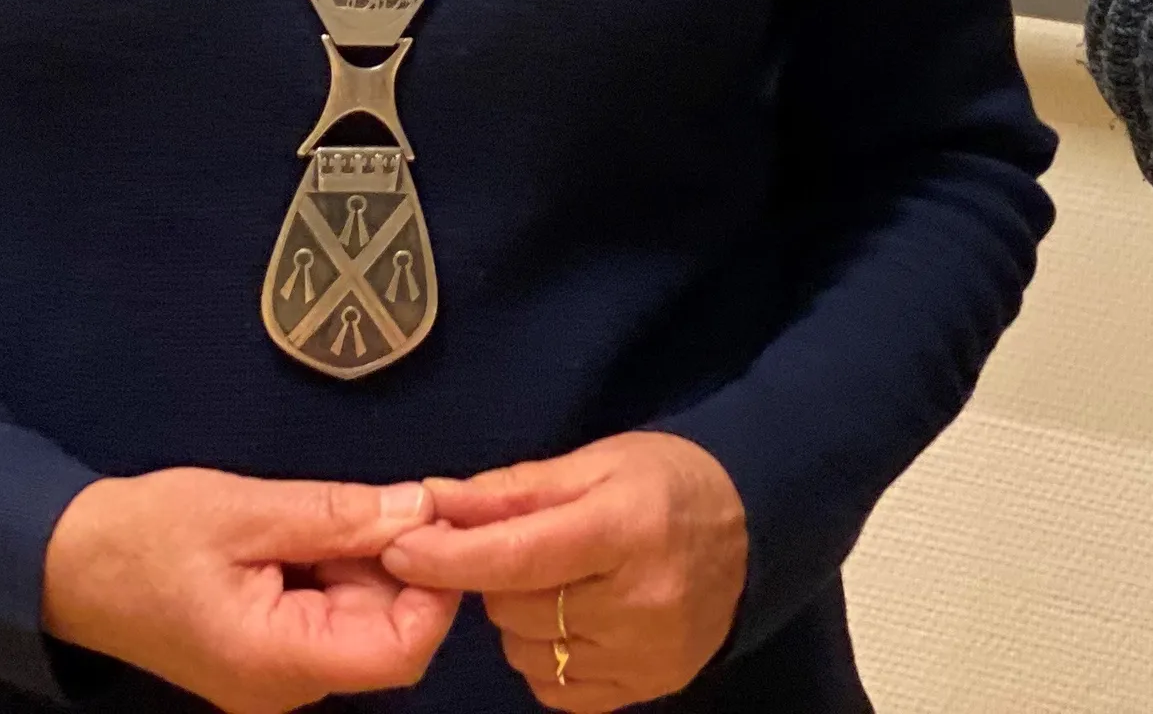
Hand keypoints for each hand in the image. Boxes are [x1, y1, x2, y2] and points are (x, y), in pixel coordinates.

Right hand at [40, 468, 456, 713]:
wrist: (69, 565)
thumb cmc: (148, 536)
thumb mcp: (247, 511)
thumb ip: (340, 517)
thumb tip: (423, 509)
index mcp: (277, 662)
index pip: (401, 650)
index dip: (434, 588)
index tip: (427, 519)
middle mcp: (286, 689)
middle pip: (391, 635)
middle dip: (399, 565)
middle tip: (377, 499)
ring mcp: (278, 678)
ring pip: (367, 622)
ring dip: (368, 564)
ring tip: (327, 514)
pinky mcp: (272, 655)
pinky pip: (334, 617)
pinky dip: (340, 572)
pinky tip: (311, 535)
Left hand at [381, 431, 748, 709]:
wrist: (755, 527)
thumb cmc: (667, 481)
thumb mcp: (596, 463)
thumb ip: (512, 489)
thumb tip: (431, 502)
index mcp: (626, 529)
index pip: (518, 557)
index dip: (449, 558)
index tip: (397, 547)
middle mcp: (638, 602)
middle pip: (515, 607)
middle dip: (497, 576)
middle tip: (526, 546)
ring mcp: (644, 655)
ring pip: (527, 651)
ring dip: (521, 619)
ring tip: (560, 583)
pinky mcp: (645, 688)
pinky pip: (554, 687)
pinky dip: (546, 655)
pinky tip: (574, 620)